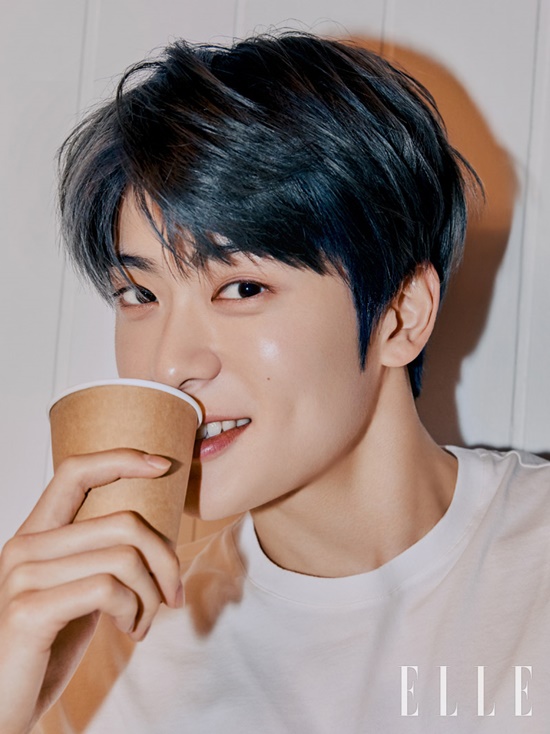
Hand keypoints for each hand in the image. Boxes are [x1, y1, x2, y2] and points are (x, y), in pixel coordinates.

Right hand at [0, 449, 182, 733]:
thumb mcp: (76, 590)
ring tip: (143, 621)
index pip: (74, 472)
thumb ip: (99, 558)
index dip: (121, 460)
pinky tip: (129, 631)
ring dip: (151, 595)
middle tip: (172, 593)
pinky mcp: (30, 610)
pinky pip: (109, 589)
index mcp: (35, 535)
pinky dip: (134, 611)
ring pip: (124, 557)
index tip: (163, 465)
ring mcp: (23, 576)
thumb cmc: (47, 646)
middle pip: (124, 522)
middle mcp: (23, 547)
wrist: (5, 705)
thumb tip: (158, 539)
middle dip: (165, 559)